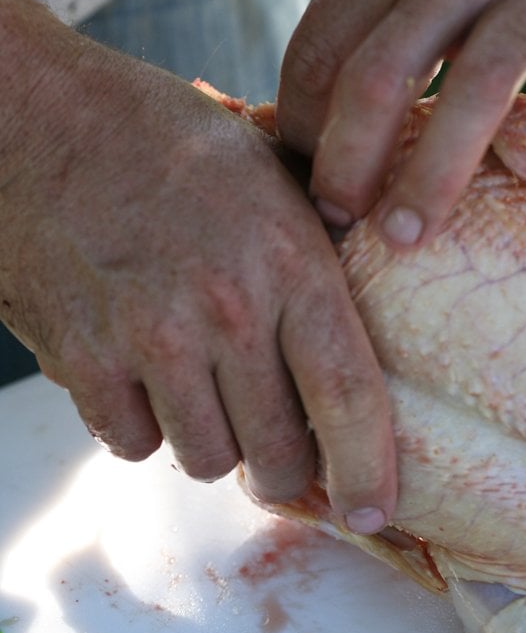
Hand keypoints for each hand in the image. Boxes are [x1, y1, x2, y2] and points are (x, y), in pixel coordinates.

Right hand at [0, 0, 395, 532]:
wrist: (46, 121)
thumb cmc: (164, 140)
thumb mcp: (267, 171)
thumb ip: (315, 246)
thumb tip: (357, 318)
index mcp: (289, 258)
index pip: (346, 392)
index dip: (367, 467)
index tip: (371, 511)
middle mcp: (225, 310)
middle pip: (275, 454)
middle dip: (284, 465)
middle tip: (277, 443)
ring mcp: (149, 339)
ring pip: (205, 459)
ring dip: (212, 438)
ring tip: (202, 385)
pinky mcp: (81, 359)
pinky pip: (133, 444)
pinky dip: (145, 424)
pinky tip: (143, 371)